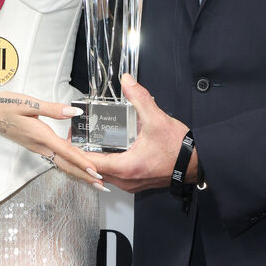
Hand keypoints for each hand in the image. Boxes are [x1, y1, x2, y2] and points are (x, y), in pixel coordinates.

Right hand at [0, 91, 107, 191]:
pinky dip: (67, 164)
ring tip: (92, 179)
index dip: (83, 163)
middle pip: (65, 165)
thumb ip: (52, 109)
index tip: (96, 172)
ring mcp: (36, 147)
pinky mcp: (33, 145)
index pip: (66, 152)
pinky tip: (74, 163)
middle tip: (101, 185)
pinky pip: (54, 159)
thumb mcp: (28, 104)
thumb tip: (74, 112)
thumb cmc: (4, 106)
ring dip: (77, 172)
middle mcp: (39, 146)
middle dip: (84, 176)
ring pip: (60, 164)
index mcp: (41, 136)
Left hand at [86, 74, 190, 192]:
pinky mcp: (137, 183)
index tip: (69, 140)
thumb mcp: (157, 119)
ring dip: (94, 162)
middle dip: (82, 156)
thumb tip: (127, 82)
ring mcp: (131, 184)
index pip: (90, 164)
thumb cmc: (179, 149)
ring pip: (104, 176)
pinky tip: (107, 152)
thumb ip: (139, 98)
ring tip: (87, 144)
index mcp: (126, 167)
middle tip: (75, 139)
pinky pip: (114, 177)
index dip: (76, 152)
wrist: (197, 163)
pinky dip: (106, 166)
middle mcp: (126, 180)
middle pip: (93, 171)